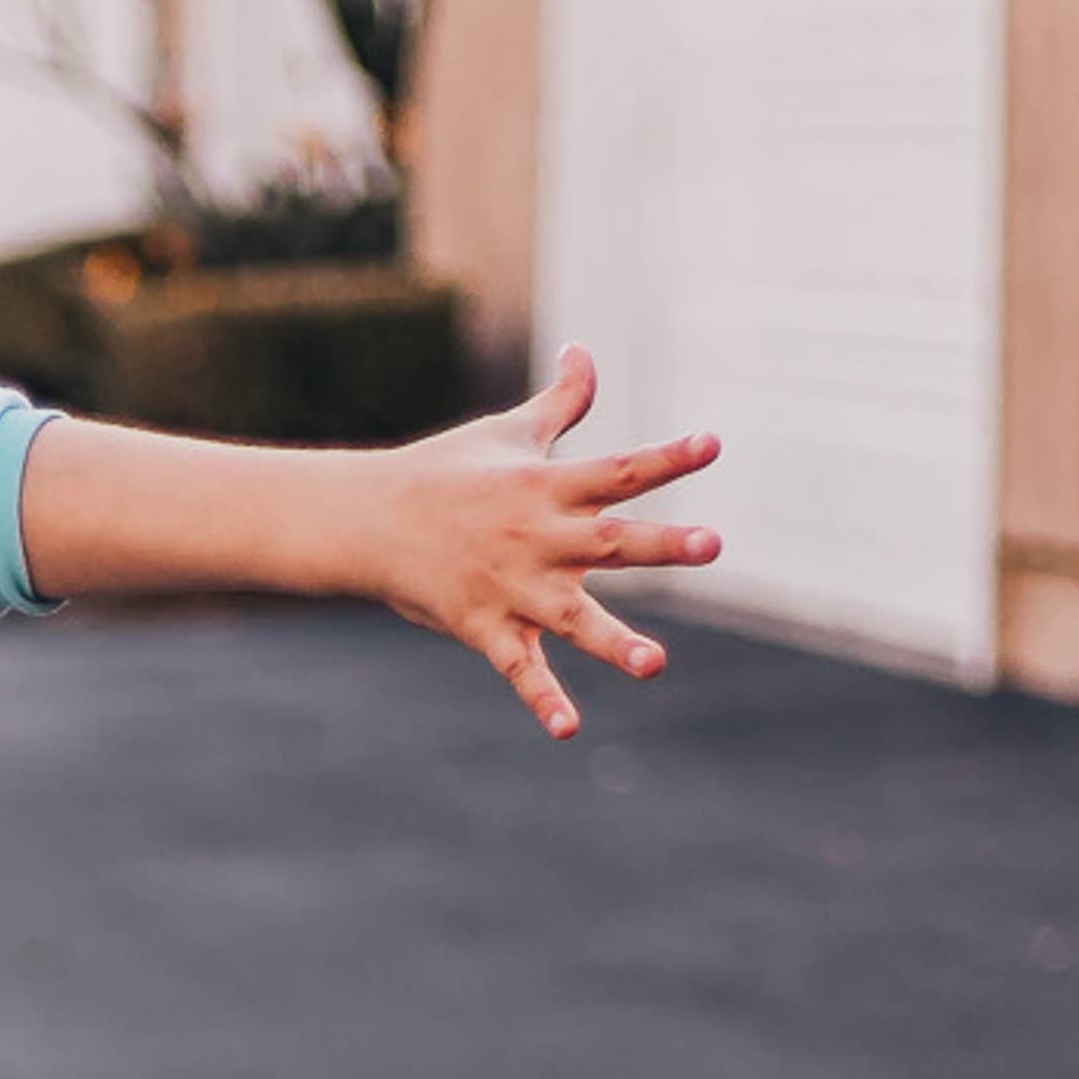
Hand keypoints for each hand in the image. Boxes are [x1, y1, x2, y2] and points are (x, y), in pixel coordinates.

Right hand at [363, 346, 720, 738]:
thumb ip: (561, 401)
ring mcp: (510, 588)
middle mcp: (536, 538)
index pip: (619, 470)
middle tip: (712, 544)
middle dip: (661, 544)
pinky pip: (517, 668)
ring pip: (570, 618)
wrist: (366, 522)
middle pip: (609, 541)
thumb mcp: (505, 431)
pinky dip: (541, 699)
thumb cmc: (443, 472)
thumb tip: (585, 349)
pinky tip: (568, 728)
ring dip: (613, 642)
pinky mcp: (484, 626)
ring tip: (654, 665)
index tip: (712, 445)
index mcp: (546, 488)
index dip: (667, 458)